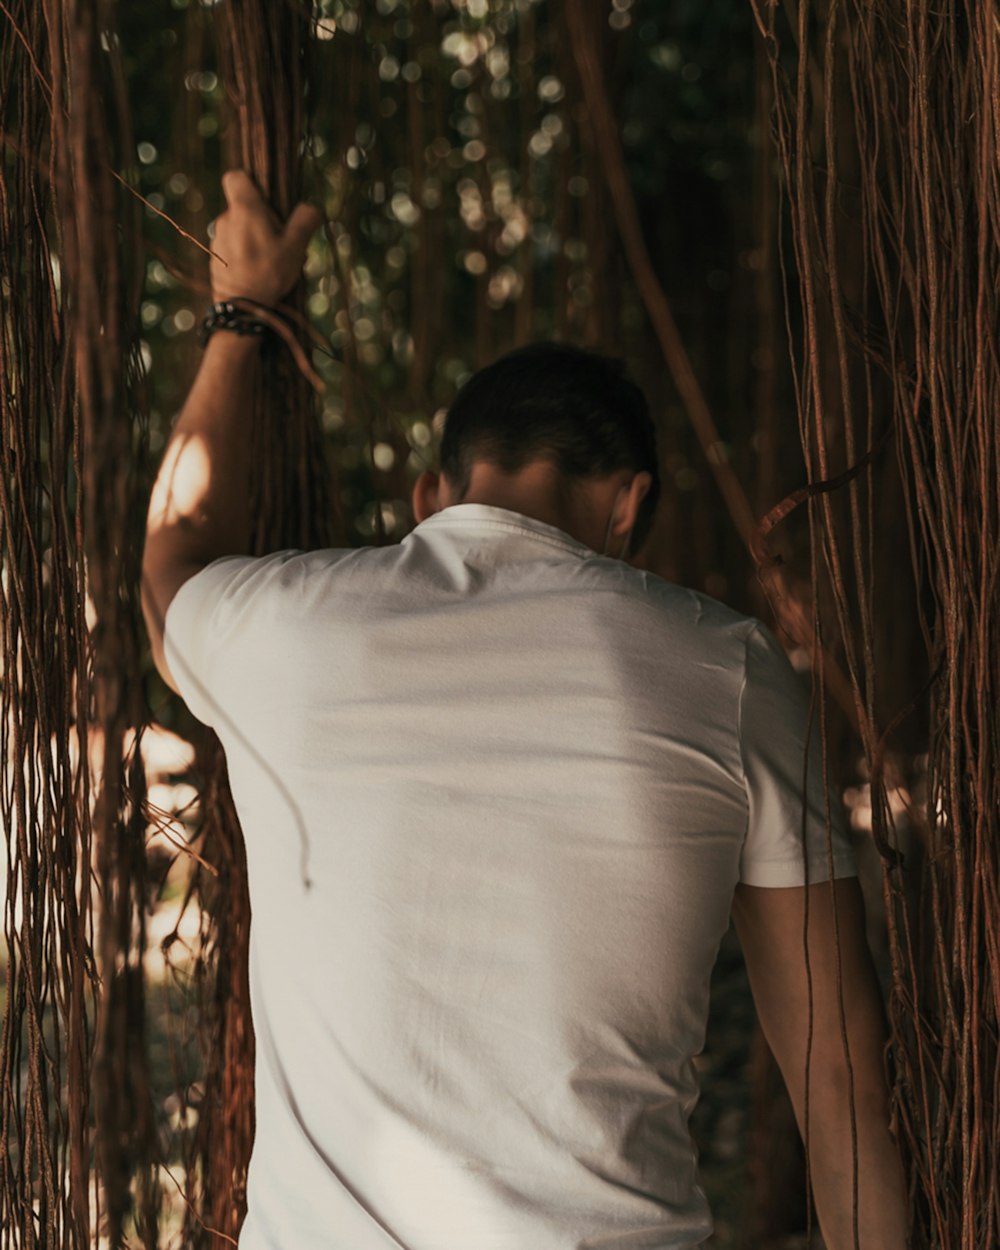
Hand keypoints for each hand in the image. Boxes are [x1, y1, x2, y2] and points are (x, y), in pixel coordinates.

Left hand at [209, 169, 322, 305]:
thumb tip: (312, 207)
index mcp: (244, 210)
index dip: (251, 182)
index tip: (267, 201)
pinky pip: (232, 246)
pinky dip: (245, 253)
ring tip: (272, 262)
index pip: (235, 177)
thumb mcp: (295, 247)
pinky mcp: (214, 257)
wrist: (241, 309)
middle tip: (280, 242)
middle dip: (262, 219)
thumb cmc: (269, 274)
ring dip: (255, 238)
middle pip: (244, 206)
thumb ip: (305, 221)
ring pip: (239, 228)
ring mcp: (217, 238)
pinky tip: (258, 271)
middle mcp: (225, 219)